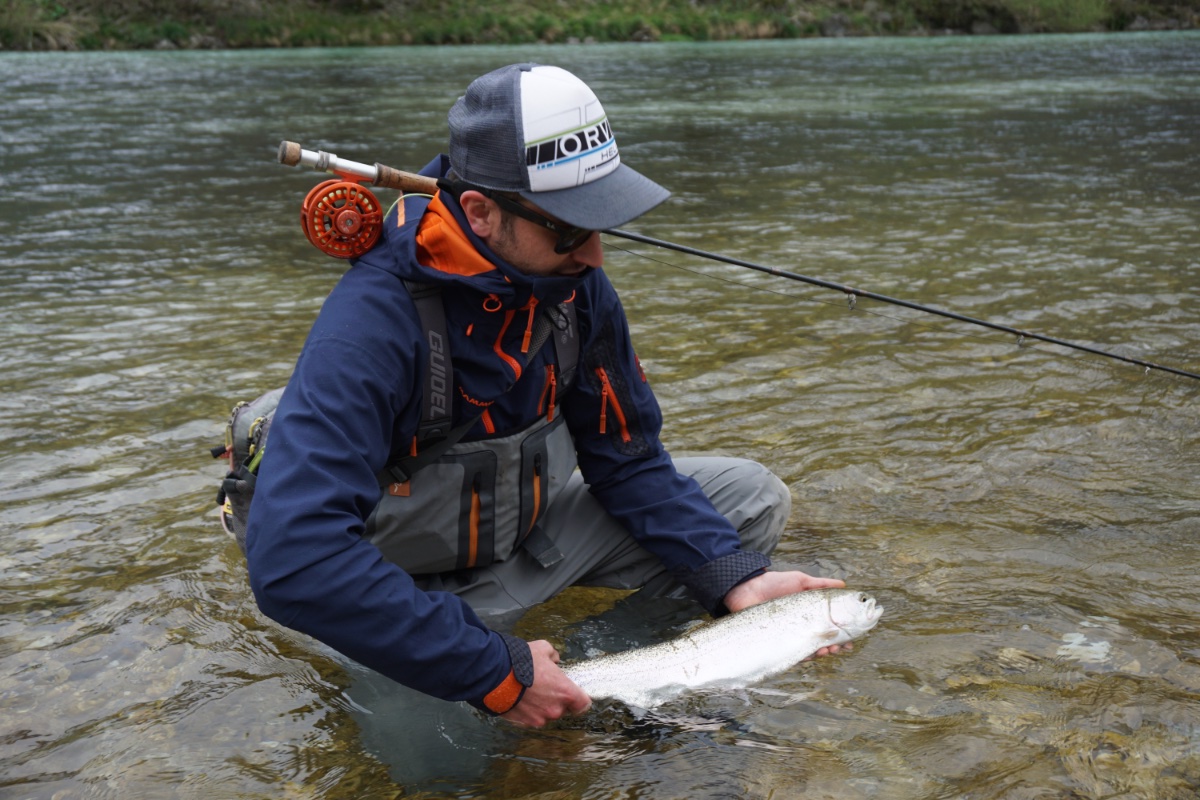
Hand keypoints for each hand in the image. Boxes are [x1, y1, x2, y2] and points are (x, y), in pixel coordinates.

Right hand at [500, 639, 590, 726]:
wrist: (495, 675)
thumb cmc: (522, 662)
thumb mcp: (542, 649)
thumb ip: (553, 656)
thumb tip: (554, 660)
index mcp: (565, 692)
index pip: (583, 704)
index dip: (579, 699)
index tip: (573, 694)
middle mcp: (555, 709)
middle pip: (562, 709)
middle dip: (555, 699)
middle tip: (544, 687)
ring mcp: (539, 718)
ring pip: (545, 714)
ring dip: (540, 706)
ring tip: (528, 692)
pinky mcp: (524, 723)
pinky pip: (531, 717)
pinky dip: (527, 711)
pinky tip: (519, 698)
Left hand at [723, 570, 850, 658]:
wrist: (747, 588)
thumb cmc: (773, 583)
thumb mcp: (800, 580)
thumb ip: (821, 584)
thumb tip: (844, 584)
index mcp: (809, 615)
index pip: (830, 628)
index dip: (842, 635)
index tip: (851, 639)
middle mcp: (801, 628)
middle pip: (823, 642)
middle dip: (835, 646)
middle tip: (840, 646)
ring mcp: (789, 636)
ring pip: (810, 650)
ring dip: (822, 653)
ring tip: (828, 650)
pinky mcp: (777, 643)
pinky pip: (793, 654)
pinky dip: (804, 656)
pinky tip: (812, 654)